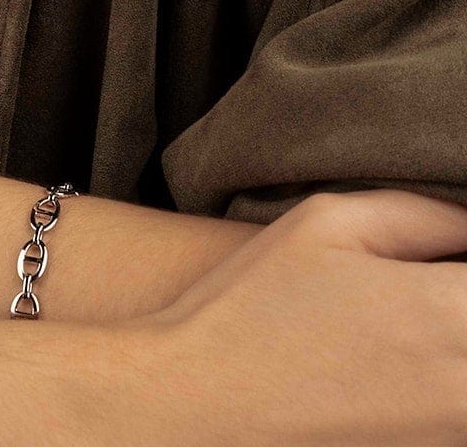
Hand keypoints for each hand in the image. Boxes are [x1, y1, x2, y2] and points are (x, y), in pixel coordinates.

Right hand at [125, 189, 466, 444]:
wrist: (200, 408)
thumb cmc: (255, 306)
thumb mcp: (328, 222)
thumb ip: (424, 215)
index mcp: (446, 315)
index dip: (465, 260)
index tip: (443, 255)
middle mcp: (465, 390)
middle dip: (458, 296)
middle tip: (423, 282)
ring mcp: (449, 438)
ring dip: (452, 338)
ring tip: (401, 322)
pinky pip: (455, 416)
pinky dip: (440, 383)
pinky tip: (394, 362)